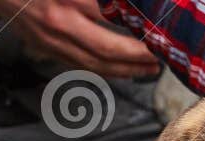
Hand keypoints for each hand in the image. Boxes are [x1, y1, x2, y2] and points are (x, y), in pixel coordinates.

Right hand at [0, 0, 159, 76]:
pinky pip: (81, 64)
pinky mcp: (46, 48)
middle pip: (108, 50)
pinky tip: (120, 71)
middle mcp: (62, 23)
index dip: (139, 28)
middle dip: (138, 58)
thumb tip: (125, 3)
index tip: (158, 31)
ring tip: (147, 70)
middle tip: (159, 58)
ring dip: (125, 71)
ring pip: (96, 64)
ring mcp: (52, 39)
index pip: (114, 17)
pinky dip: (104, 70)